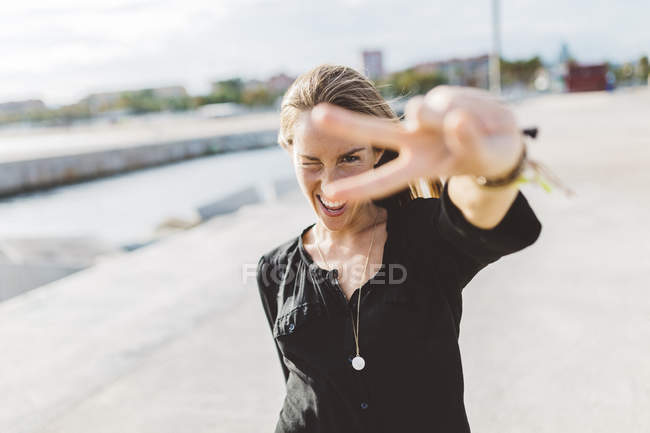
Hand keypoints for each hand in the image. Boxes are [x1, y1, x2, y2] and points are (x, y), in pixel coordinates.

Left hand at [309, 85, 524, 200]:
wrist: (502, 137)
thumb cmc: (488, 156)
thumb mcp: (483, 157)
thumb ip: (470, 141)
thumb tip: (455, 118)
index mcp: (419, 166)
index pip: (385, 180)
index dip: (359, 187)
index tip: (330, 193)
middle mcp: (413, 140)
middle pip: (375, 131)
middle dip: (347, 124)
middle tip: (315, 115)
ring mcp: (423, 118)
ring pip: (428, 112)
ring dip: (456, 118)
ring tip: (478, 128)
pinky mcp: (437, 97)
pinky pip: (451, 100)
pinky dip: (470, 107)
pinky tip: (478, 114)